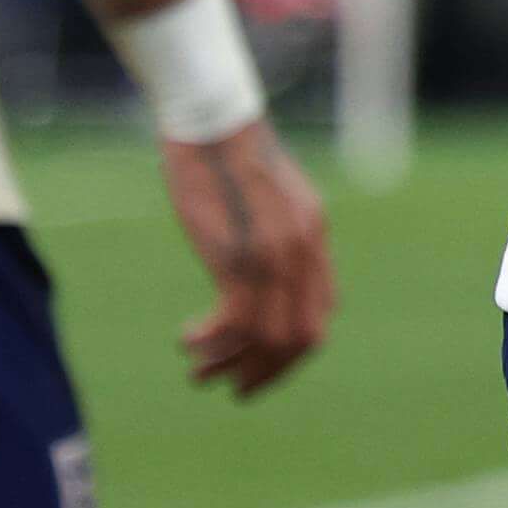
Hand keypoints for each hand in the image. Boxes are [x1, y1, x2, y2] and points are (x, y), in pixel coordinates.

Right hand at [161, 120, 332, 397]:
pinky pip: (235, 323)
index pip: (320, 315)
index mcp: (314, 236)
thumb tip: (266, 278)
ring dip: (230, 365)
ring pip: (266, 338)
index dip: (290, 352)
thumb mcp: (270, 199)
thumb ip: (279, 237)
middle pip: (300, 338)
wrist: (212, 121)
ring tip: (200, 373)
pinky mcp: (238, 255)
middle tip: (232, 387)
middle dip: (266, 372)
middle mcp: (303, 249)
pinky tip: (187, 340)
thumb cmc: (228, 157)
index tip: (257, 365)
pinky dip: (212, 343)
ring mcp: (274, 254)